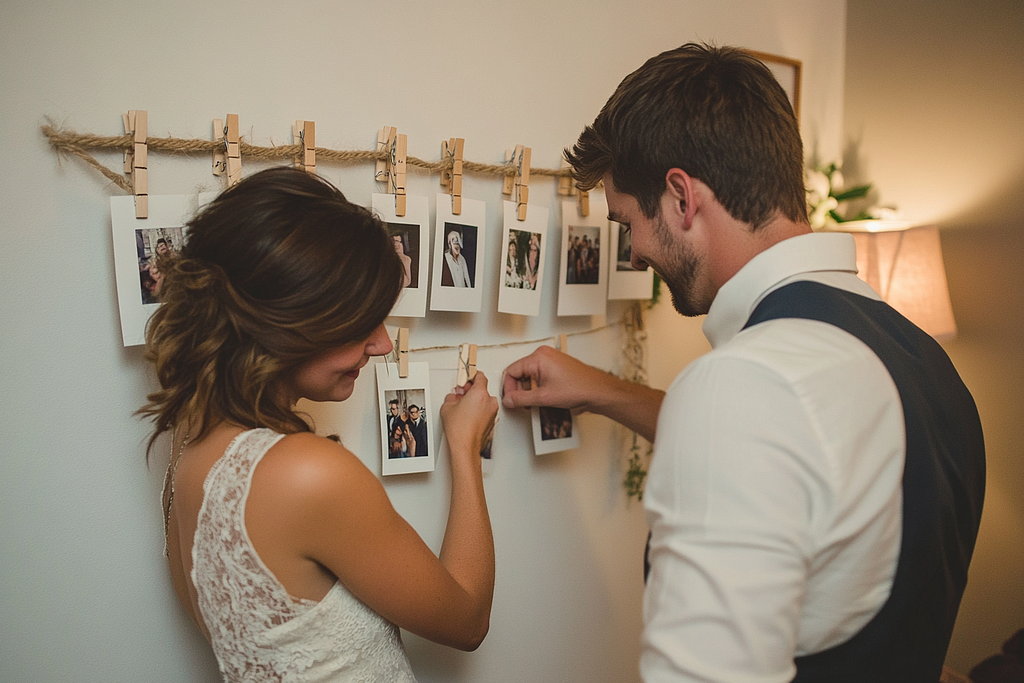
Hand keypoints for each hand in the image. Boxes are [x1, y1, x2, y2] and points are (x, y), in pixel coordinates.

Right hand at [440, 372, 497, 459]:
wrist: (465, 446)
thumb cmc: (459, 429)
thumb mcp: (447, 406)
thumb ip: (452, 396)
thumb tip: (454, 397)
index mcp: (480, 393)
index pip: (479, 376)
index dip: (471, 376)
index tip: (467, 377)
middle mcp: (489, 401)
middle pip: (482, 388)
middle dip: (471, 390)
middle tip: (461, 395)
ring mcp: (492, 412)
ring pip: (484, 400)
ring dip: (476, 401)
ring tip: (463, 408)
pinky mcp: (492, 421)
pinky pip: (486, 410)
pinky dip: (479, 410)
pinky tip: (468, 416)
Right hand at [502, 345, 664, 441]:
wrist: (598, 391)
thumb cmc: (578, 389)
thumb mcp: (544, 397)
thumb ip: (521, 399)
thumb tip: (508, 400)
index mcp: (538, 357)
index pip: (512, 371)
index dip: (508, 388)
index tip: (510, 400)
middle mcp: (543, 354)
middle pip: (520, 372)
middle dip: (518, 389)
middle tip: (521, 404)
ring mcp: (551, 359)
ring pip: (529, 375)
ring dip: (528, 389)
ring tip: (533, 402)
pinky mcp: (556, 366)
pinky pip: (539, 375)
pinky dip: (537, 386)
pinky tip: (542, 398)